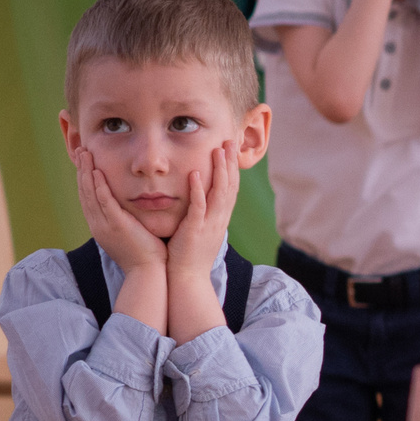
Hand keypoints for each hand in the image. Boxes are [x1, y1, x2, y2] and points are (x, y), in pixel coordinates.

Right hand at [72, 147, 167, 274]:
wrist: (148, 273)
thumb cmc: (144, 255)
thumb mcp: (130, 234)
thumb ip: (125, 220)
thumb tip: (128, 209)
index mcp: (101, 226)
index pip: (88, 197)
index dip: (84, 178)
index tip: (84, 161)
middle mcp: (98, 224)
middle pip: (84, 192)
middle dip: (81, 170)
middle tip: (80, 151)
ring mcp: (105, 225)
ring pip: (90, 194)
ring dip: (86, 172)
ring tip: (85, 154)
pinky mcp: (117, 226)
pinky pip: (105, 203)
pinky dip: (99, 187)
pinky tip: (96, 173)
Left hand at [165, 139, 240, 278]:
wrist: (188, 279)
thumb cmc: (190, 256)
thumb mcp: (202, 231)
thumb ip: (203, 214)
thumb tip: (201, 199)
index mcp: (221, 218)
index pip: (230, 188)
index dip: (231, 168)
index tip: (229, 150)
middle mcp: (219, 219)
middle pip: (229, 186)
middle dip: (230, 163)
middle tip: (229, 141)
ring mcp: (209, 224)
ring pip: (218, 193)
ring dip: (219, 171)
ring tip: (218, 150)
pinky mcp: (195, 230)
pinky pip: (198, 207)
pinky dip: (198, 190)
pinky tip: (195, 175)